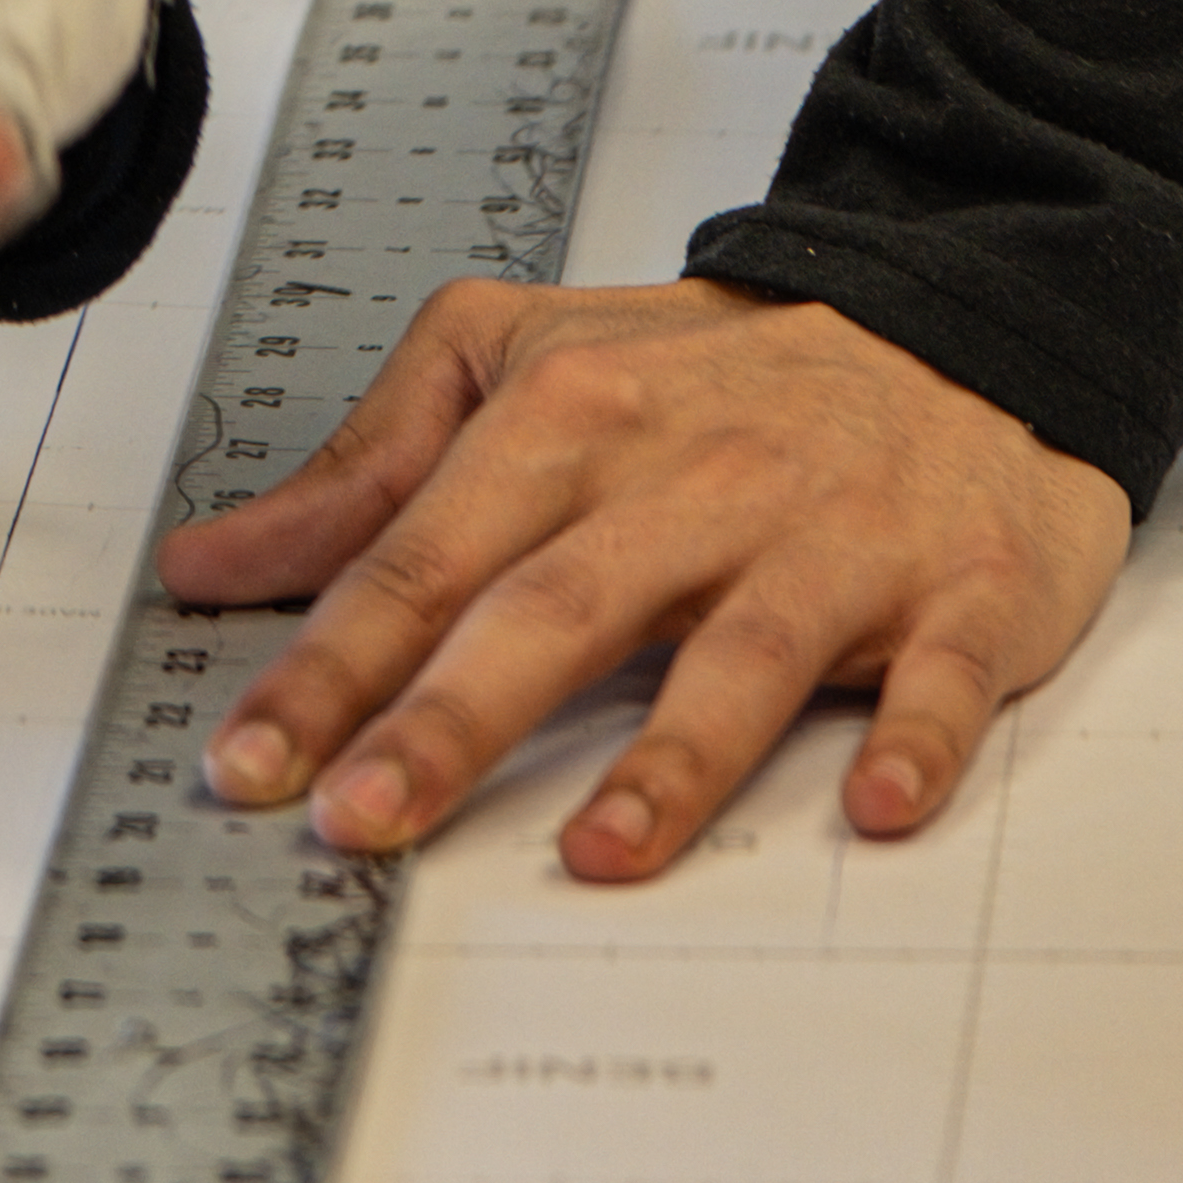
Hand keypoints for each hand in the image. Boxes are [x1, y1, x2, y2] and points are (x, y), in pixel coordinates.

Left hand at [165, 268, 1128, 874]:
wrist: (957, 328)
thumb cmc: (723, 374)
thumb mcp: (525, 365)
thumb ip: (371, 465)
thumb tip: (221, 562)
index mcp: (578, 416)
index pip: (427, 552)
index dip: (331, 660)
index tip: (254, 754)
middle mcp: (695, 478)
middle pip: (556, 605)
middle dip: (450, 719)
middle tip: (362, 819)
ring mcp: (833, 538)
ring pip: (739, 652)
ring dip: (670, 758)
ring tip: (597, 854)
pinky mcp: (961, 592)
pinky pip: (938, 675)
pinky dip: (914, 739)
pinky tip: (875, 805)